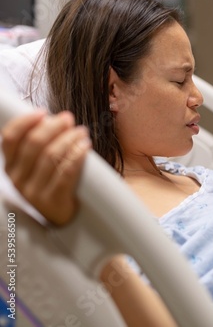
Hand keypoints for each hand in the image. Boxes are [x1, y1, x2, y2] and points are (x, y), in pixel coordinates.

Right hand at [1, 110, 90, 225]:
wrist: (63, 217)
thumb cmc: (53, 183)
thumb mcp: (37, 166)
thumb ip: (38, 145)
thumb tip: (54, 118)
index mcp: (11, 167)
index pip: (10, 138)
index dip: (26, 122)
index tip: (43, 112)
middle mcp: (18, 179)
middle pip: (34, 144)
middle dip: (53, 126)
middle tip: (69, 118)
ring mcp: (34, 191)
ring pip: (52, 156)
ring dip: (69, 139)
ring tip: (82, 131)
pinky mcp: (53, 200)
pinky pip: (66, 172)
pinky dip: (77, 155)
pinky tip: (86, 146)